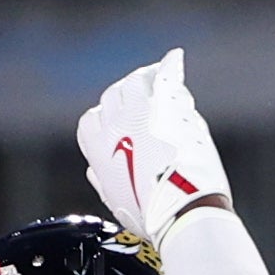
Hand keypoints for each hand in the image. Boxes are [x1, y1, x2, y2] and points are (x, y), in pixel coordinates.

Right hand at [77, 51, 233, 250]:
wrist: (182, 211)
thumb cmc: (154, 215)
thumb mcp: (115, 202)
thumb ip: (102, 179)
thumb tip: (94, 170)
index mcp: (97, 149)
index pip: (92, 120)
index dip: (107, 119)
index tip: (120, 123)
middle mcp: (114, 124)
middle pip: (112, 97)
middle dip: (125, 97)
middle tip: (143, 101)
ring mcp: (140, 111)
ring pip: (134, 82)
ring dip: (144, 79)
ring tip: (156, 80)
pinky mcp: (167, 106)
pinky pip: (165, 75)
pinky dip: (169, 65)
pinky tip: (175, 59)